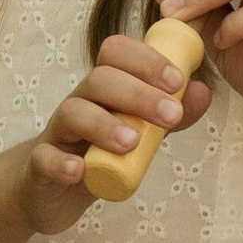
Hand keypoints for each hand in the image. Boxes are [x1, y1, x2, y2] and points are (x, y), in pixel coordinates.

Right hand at [14, 33, 214, 234]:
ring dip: (103, 124)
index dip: (146, 59)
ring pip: (72, 112)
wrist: (49, 189)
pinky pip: (43, 158)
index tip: (177, 80)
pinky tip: (79, 171)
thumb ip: (170, 113)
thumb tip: (202, 91)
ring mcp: (57, 133)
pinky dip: (60, 163)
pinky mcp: (40, 166)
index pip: (116, 53)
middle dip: (138, 94)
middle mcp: (80, 102)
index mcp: (104, 89)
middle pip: (100, 80)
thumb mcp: (140, 131)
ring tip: (131, 143)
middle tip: (169, 114)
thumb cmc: (99, 151)